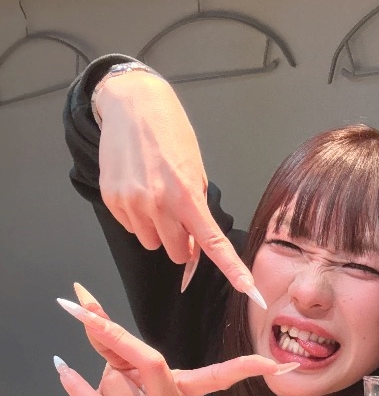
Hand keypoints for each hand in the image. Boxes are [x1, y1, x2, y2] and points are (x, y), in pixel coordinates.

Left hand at [55, 290, 295, 395]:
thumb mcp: (123, 362)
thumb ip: (107, 330)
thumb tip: (80, 295)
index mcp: (184, 389)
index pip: (221, 377)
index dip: (247, 369)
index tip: (279, 365)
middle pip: (150, 362)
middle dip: (120, 348)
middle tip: (97, 330)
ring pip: (114, 381)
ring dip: (99, 379)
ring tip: (107, 393)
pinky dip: (75, 383)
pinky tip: (65, 370)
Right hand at [95, 70, 264, 305]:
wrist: (132, 106)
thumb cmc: (171, 135)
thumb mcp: (195, 171)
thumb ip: (197, 210)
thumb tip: (194, 246)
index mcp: (187, 196)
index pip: (213, 244)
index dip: (233, 270)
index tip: (248, 289)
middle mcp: (158, 204)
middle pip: (177, 253)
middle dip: (181, 241)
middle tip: (179, 215)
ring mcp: (132, 204)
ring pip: (152, 243)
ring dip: (157, 230)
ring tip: (155, 197)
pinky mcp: (112, 201)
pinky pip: (131, 228)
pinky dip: (137, 217)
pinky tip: (138, 190)